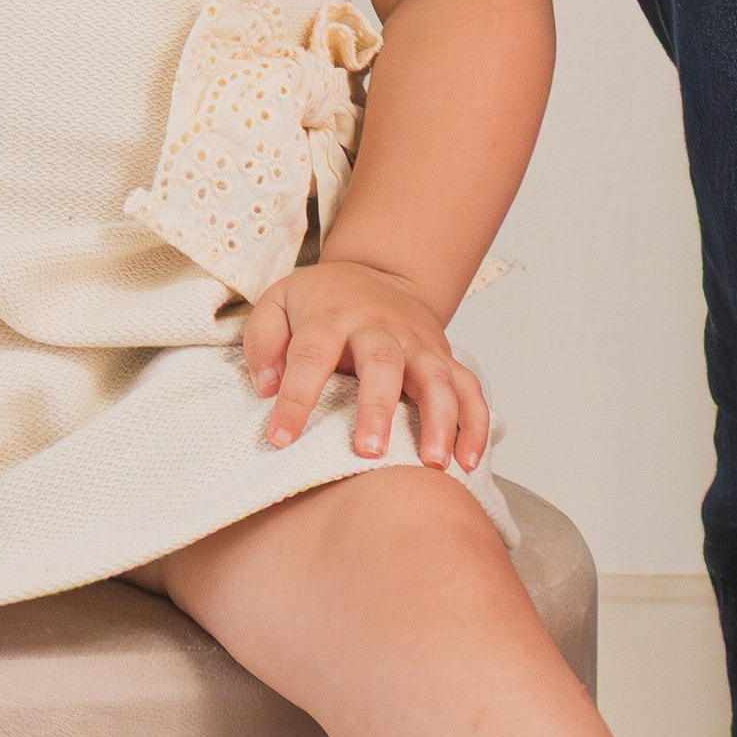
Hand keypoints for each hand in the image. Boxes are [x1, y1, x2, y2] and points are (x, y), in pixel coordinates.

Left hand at [244, 256, 487, 469]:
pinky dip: (474, 423)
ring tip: (432, 463)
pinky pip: (469, 389)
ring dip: (438, 420)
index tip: (281, 439)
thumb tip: (267, 389)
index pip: (310, 355)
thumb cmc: (323, 301)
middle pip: (382, 363)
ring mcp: (418, 343)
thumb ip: (263, 343)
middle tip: (369, 452)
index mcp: (331, 315)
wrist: (380, 273)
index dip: (296, 397)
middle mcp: (379, 327)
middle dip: (378, 409)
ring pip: (436, 378)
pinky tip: (468, 459)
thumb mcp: (277, 304)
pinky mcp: (444, 358)